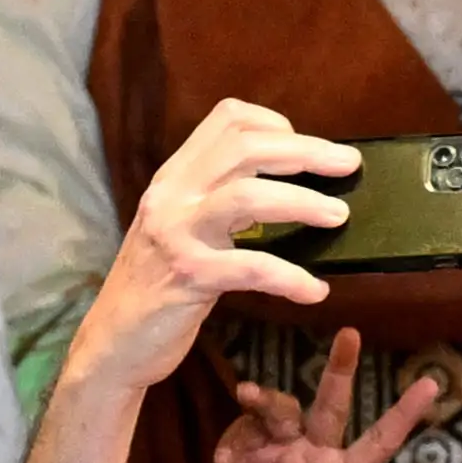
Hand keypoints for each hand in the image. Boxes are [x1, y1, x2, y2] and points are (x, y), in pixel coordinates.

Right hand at [67, 100, 362, 394]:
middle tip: (348, 166)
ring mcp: (175, 233)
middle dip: (304, 152)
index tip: (307, 148)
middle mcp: (172, 195)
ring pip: (247, 196)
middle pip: (244, 149)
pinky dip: (290, 278)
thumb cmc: (160, 288)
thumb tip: (291, 195)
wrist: (113, 342)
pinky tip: (315, 291)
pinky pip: (250, 268)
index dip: (274, 125)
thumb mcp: (183, 231)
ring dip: (302, 203)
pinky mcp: (186, 276)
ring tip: (339, 217)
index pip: (226, 121)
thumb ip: (220, 205)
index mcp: (175, 177)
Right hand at [203, 331, 441, 462]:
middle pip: (332, 406)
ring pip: (282, 408)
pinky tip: (224, 461)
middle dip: (340, 370)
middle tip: (351, 335)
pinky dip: (236, 435)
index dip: (404, 415)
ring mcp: (280, 451)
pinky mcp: (246, 452)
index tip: (431, 383)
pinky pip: (246, 426)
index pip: (380, 442)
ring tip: (247, 397)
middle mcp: (314, 457)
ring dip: (267, 399)